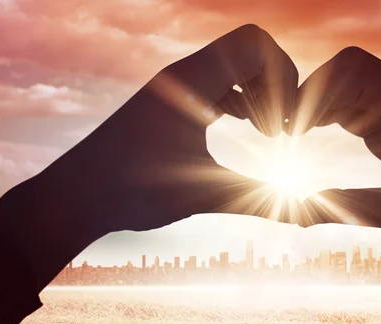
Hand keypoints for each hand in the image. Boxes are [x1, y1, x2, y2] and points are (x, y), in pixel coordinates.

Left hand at [0, 25, 299, 290]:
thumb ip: (257, 200)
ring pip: (235, 65)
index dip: (284, 77)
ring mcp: (178, 85)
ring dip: (260, 92)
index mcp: (191, 82)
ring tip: (268, 132)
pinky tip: (248, 129)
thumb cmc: (133, 192)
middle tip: (280, 131)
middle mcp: (184, 74)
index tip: (284, 124)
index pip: (254, 43)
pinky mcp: (174, 99)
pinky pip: (219, 81)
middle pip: (252, 49)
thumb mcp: (202, 194)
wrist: (77, 195)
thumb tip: (303, 222)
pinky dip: (242, 98)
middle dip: (278, 85)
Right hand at [293, 47, 380, 302]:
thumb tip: (296, 213)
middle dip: (315, 94)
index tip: (296, 127)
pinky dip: (335, 113)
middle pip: (349, 70)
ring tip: (298, 132)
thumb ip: (344, 208)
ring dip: (323, 103)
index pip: (354, 70)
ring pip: (352, 85)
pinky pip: (361, 104)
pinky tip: (317, 132)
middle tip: (291, 129)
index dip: (317, 91)